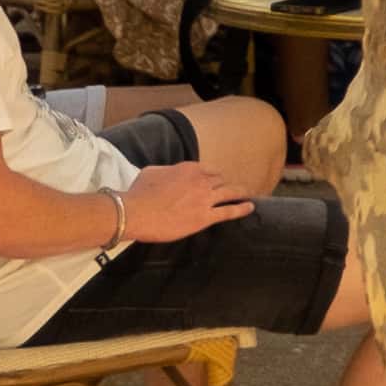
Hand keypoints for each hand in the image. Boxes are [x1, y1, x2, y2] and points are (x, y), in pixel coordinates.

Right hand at [118, 157, 244, 241]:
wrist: (136, 212)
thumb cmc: (139, 193)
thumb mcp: (152, 172)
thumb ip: (167, 171)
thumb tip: (169, 175)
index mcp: (189, 168)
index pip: (207, 170)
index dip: (211, 176)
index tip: (213, 180)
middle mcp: (201, 181)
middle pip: (220, 180)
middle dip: (224, 184)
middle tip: (230, 189)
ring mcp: (205, 199)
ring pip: (230, 192)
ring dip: (241, 192)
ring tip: (248, 193)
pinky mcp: (204, 217)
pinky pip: (229, 211)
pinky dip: (242, 208)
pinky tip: (250, 207)